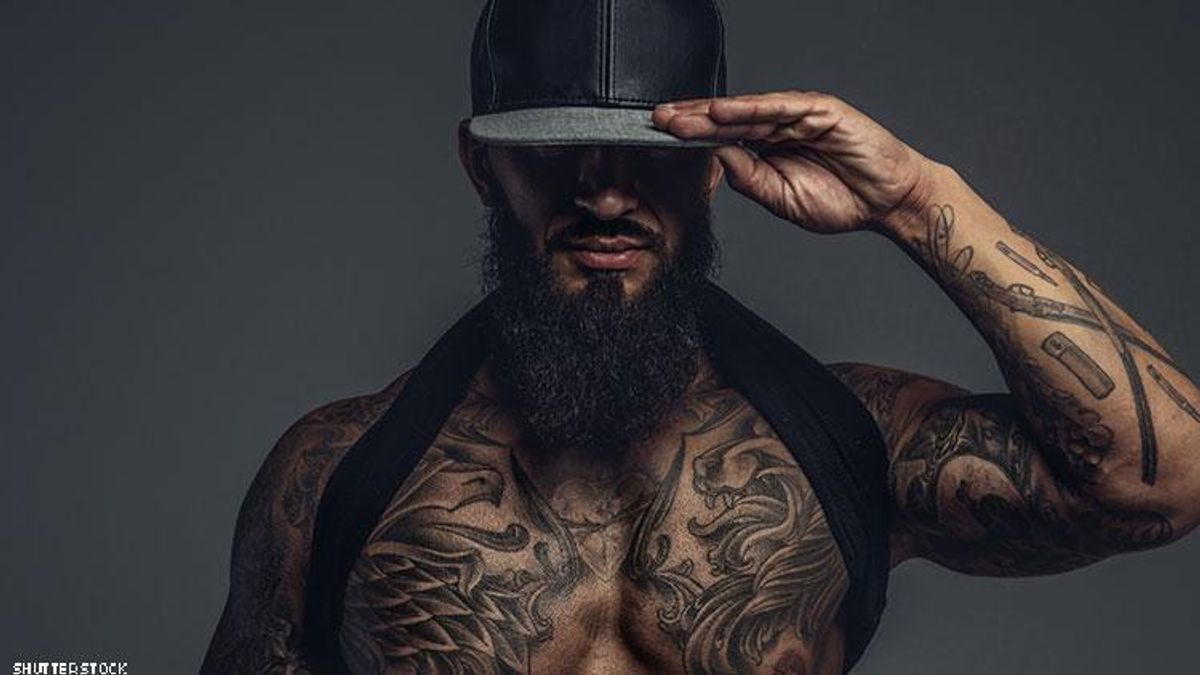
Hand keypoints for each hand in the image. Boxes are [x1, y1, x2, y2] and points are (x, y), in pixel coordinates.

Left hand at [652, 90, 934, 233]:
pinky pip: (779, 107)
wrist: (887, 202)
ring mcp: (797, 116)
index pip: (720, 139)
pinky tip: (722, 112)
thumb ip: (751, 180)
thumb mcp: (781, 199)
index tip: (658, 141)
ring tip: (678, 118)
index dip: (690, 138)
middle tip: (655, 121)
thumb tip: (719, 160)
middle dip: (689, 120)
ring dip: (710, 113)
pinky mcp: (819, 110)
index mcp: (765, 149)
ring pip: (745, 112)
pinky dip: (749, 108)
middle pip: (725, 120)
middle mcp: (777, 127)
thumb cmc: (840, 200)